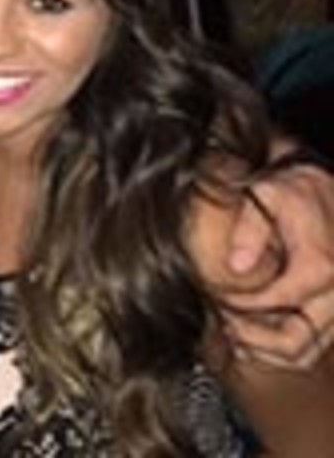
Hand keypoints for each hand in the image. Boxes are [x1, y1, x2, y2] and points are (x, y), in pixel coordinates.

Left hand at [216, 163, 333, 368]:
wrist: (322, 189)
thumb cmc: (296, 190)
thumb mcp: (267, 194)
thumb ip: (250, 230)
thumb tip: (235, 265)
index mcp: (320, 265)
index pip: (275, 302)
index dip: (241, 306)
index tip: (218, 298)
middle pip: (297, 340)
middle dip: (255, 339)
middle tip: (226, 324)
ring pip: (309, 350)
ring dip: (270, 351)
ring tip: (237, 335)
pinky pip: (316, 342)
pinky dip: (287, 348)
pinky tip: (256, 339)